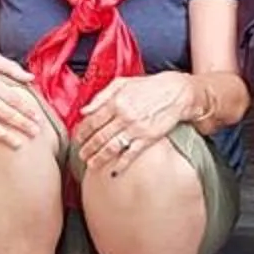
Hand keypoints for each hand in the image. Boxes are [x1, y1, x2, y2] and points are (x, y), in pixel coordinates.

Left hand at [73, 72, 194, 178]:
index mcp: (116, 102)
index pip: (92, 120)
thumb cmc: (148, 86)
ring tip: (91, 164)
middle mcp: (124, 116)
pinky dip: (121, 164)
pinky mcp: (148, 138)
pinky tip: (113, 171)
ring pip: (112, 147)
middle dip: (87, 148)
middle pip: (99, 136)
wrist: (176, 93)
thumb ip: (101, 96)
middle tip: (80, 155)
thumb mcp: (122, 83)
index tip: (77, 138)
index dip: (82, 132)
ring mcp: (136, 129)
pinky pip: (131, 154)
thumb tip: (84, 110)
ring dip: (99, 158)